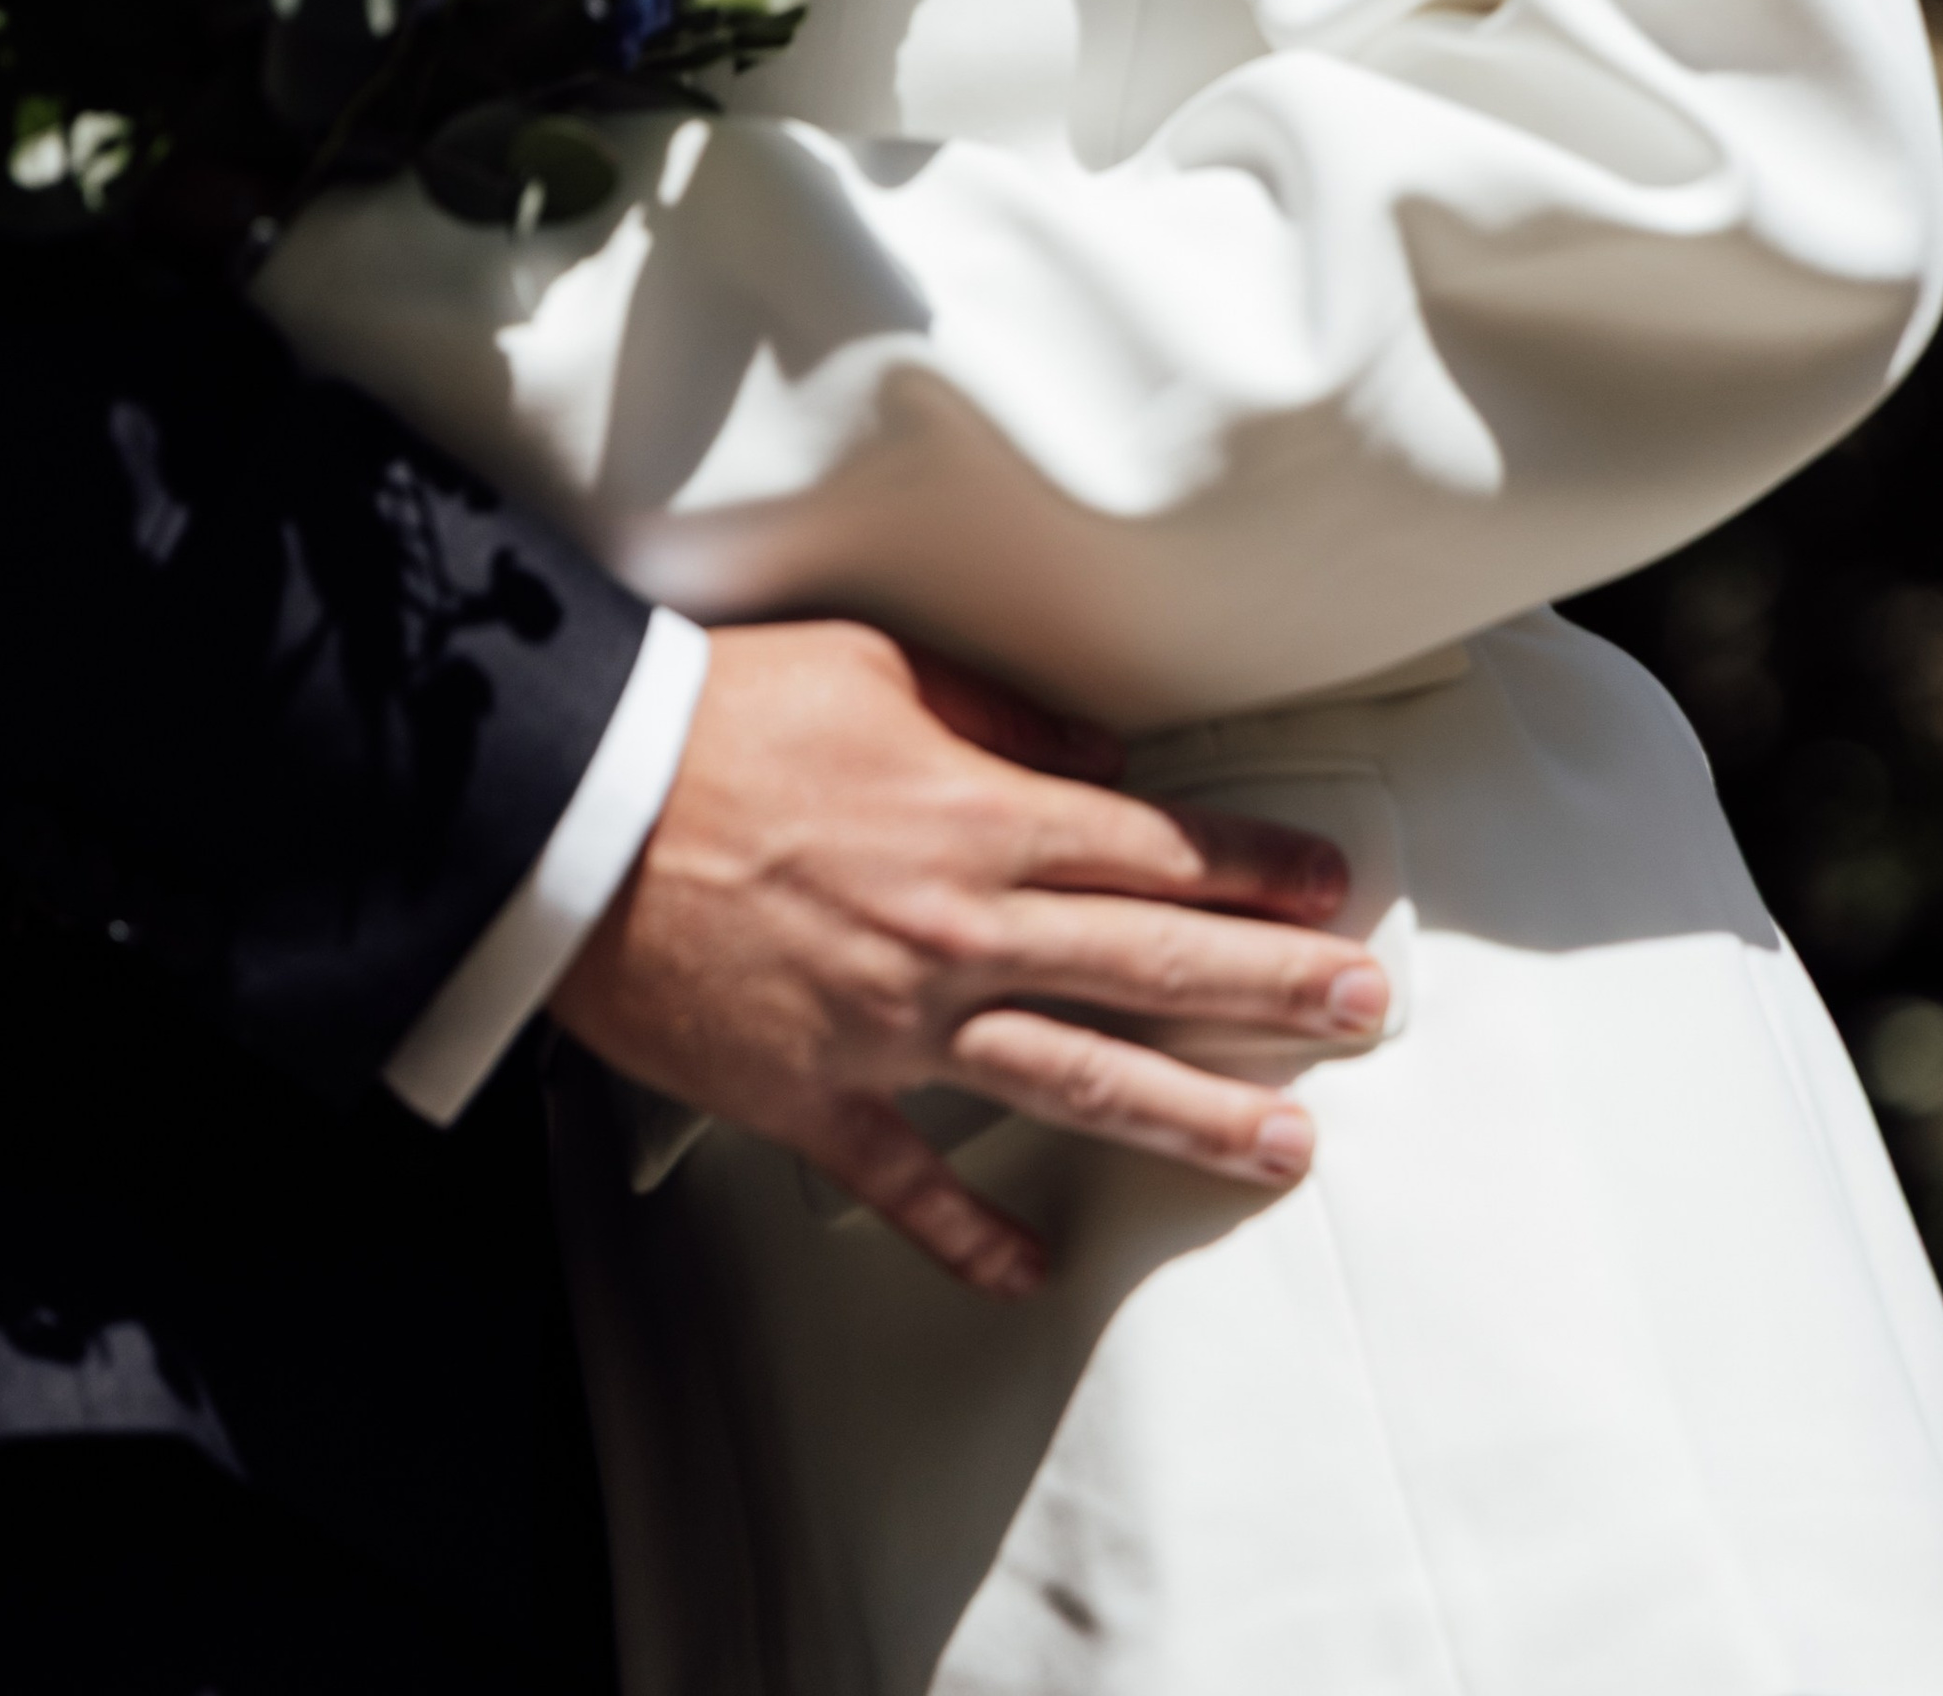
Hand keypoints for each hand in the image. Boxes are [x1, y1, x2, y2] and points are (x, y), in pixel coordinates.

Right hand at [549, 620, 1386, 1297]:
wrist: (576, 807)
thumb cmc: (717, 715)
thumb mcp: (872, 669)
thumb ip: (998, 716)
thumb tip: (1101, 758)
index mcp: (977, 814)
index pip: (1151, 849)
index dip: (1253, 868)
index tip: (1328, 888)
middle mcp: (960, 927)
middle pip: (1149, 965)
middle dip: (1272, 990)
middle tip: (1366, 1013)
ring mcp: (893, 1025)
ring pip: (1074, 1079)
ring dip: (1191, 1116)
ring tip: (1288, 1147)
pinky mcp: (815, 1095)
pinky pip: (909, 1182)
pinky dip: (970, 1235)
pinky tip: (1034, 1273)